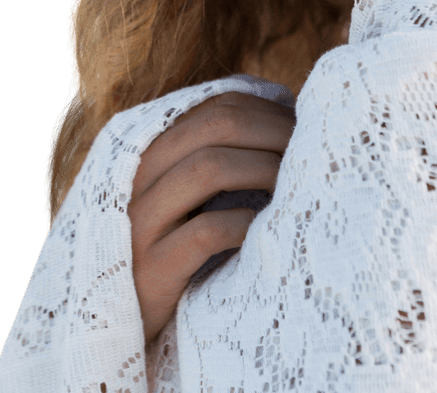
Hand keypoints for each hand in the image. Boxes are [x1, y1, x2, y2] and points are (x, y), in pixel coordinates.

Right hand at [127, 90, 295, 344]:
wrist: (127, 329)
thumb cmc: (180, 252)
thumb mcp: (194, 198)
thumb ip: (226, 156)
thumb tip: (292, 114)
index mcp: (152, 152)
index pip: (217, 107)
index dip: (267, 110)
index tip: (303, 126)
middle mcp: (138, 178)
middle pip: (217, 125)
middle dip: (273, 131)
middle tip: (309, 151)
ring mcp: (139, 225)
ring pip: (208, 168)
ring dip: (264, 168)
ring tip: (294, 185)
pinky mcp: (150, 271)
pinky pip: (206, 231)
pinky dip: (247, 222)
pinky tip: (267, 229)